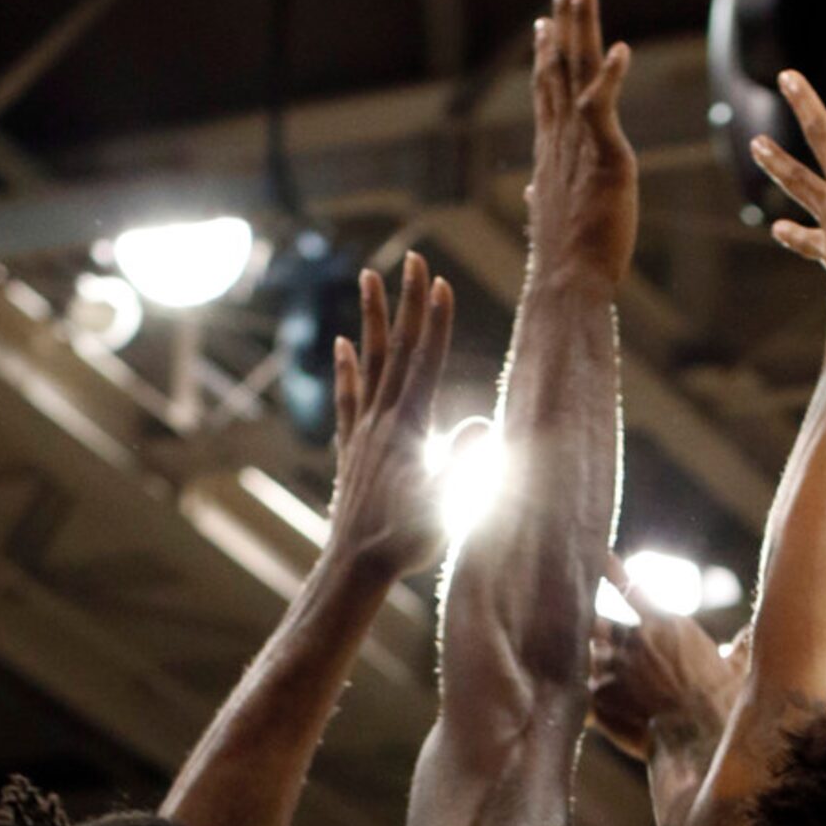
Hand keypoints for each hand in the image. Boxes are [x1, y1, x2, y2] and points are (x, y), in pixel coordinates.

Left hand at [329, 254, 454, 580]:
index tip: (438, 282)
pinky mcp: (352, 448)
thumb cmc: (406, 540)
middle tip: (410, 259)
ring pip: (368, 362)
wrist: (356, 566)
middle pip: (396, 349)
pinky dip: (346, 368)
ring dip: (371, 319)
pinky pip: (348, 397)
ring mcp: (363, 431)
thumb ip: (463, 463)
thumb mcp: (445, 504)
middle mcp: (381, 420)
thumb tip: (483, 425)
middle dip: (405, 302)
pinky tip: (342, 345)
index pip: (424, 363)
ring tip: (368, 277)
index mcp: (407, 428)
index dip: (433, 321)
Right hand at [527, 0, 636, 288]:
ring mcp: (579, 144)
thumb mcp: (552, 218)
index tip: (543, 22)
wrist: (567, 284)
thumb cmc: (564, 261)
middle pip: (558, 65)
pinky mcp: (603, 157)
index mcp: (551, 151)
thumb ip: (546, 196)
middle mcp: (560, 139)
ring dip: (578, 24)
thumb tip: (536, 195)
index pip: (547, 91)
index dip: (546, 53)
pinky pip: (603, 107)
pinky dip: (611, 77)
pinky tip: (620, 49)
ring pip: (576, 70)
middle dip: (563, 19)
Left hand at [589, 557, 744, 760]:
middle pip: (599, 623)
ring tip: (583, 670)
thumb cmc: (724, 700)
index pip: (628, 587)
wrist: (700, 734)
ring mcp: (612, 665)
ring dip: (591, 662)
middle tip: (585, 629)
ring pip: (588, 654)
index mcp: (664, 623)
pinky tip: (573, 698)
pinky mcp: (597, 694)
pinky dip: (585, 692)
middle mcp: (633, 638)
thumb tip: (753, 633)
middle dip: (595, 629)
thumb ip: (741, 645)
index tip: (598, 556)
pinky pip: (582, 686)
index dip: (609, 569)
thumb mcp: (738, 667)